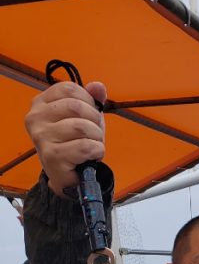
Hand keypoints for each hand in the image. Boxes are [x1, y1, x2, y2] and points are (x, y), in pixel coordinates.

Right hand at [25, 81, 106, 195]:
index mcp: (40, 104)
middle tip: (94, 132)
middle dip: (94, 120)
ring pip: (81, 127)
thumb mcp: (83, 117)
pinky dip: (97, 150)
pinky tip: (93, 154)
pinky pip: (84, 147)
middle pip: (76, 107)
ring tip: (93, 144)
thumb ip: (90, 100)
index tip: (90, 113)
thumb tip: (98, 86)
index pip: (68, 89)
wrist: (67, 176)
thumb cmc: (73, 143)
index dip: (87, 99)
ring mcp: (41, 137)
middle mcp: (35, 118)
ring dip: (96, 137)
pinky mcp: (51, 156)